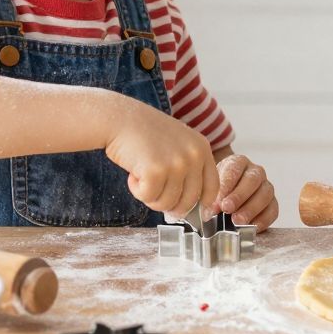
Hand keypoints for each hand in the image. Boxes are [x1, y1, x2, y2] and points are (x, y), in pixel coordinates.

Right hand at [103, 101, 219, 217]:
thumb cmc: (144, 133)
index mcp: (202, 148)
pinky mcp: (156, 171)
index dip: (203, 204)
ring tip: (142, 176)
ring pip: (167, 203)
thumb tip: (187, 205)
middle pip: (189, 201)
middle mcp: (194, 156)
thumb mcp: (177, 144)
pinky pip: (148, 198)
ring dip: (150, 196)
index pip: (212, 186)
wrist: (120, 118)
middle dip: (170, 205)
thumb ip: (187, 168)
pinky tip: (133, 173)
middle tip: (154, 193)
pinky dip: (137, 191)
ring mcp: (177, 164)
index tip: (196, 214)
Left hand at [212, 153, 278, 228]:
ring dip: (251, 209)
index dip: (226, 186)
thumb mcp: (211, 185)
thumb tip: (209, 212)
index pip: (234, 169)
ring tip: (237, 221)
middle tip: (227, 209)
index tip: (217, 200)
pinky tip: (252, 227)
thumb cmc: (218, 188)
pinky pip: (272, 210)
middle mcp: (255, 171)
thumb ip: (210, 195)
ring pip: (264, 194)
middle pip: (252, 180)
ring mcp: (266, 186)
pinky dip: (263, 219)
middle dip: (239, 196)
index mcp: (238, 162)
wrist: (227, 193)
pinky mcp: (272, 202)